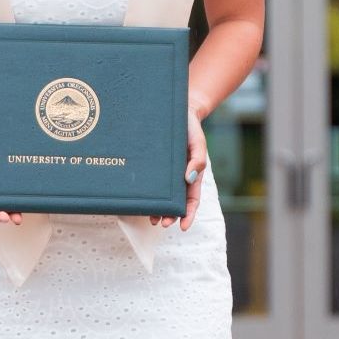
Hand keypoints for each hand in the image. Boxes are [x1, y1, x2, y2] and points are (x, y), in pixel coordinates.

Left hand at [152, 107, 207, 230]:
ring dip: (157, 209)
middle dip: (170, 215)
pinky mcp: (152, 166)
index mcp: (191, 175)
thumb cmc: (191, 129)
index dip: (188, 215)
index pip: (192, 200)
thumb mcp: (198, 143)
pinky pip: (149, 183)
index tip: (182, 227)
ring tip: (151, 219)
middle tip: (161, 223)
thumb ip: (197, 160)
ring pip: (161, 196)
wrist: (178, 111)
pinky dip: (146, 193)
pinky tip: (140, 200)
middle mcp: (178, 177)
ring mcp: (164, 173)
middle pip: (176, 203)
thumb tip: (189, 179)